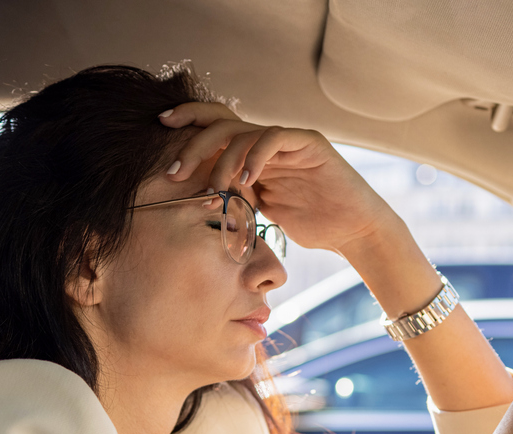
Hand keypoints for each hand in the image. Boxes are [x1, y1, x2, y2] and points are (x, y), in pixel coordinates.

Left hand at [159, 103, 399, 254]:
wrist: (352, 230)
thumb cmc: (310, 224)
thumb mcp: (259, 211)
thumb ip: (234, 197)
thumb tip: (196, 199)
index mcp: (253, 153)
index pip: (215, 127)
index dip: (187, 123)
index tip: (160, 130)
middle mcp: (267, 141)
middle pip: (221, 123)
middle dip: (192, 143)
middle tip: (174, 171)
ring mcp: (288, 139)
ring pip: (243, 132)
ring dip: (221, 161)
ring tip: (215, 189)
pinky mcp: (309, 142)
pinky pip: (273, 137)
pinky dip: (255, 156)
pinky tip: (246, 180)